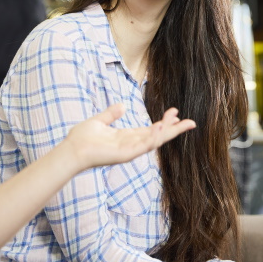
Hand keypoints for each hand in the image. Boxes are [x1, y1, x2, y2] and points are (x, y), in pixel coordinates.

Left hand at [65, 105, 195, 169]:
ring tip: (181, 122)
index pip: (151, 129)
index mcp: (127, 137)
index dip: (164, 122)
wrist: (71, 149)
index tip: (175, 111)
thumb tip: (122, 106)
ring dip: (167, 132)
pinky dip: (153, 138)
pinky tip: (162, 128)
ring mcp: (129, 151)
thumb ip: (111, 114)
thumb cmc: (81, 138)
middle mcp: (131, 145)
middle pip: (158, 136)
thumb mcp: (99, 121)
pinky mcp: (124, 155)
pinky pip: (142, 146)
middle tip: (191, 122)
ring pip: (154, 141)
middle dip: (173, 129)